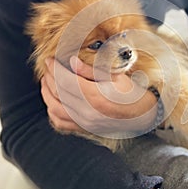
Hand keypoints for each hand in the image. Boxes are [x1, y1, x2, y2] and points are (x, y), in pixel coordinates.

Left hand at [41, 57, 156, 136]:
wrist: (141, 114)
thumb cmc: (130, 92)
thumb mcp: (114, 76)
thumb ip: (90, 70)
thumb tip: (71, 61)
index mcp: (95, 96)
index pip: (66, 80)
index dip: (54, 68)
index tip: (49, 59)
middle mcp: (87, 112)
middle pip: (58, 92)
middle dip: (49, 77)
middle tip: (48, 67)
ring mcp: (85, 123)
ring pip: (55, 108)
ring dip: (46, 93)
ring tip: (46, 81)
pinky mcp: (85, 129)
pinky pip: (61, 122)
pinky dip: (52, 111)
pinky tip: (51, 100)